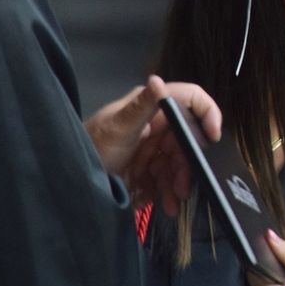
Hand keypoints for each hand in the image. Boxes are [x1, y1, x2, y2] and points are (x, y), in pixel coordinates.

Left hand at [85, 75, 220, 215]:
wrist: (70, 184)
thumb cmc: (92, 148)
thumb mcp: (118, 128)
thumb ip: (141, 106)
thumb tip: (157, 80)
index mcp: (152, 107)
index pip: (190, 100)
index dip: (208, 113)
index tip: (214, 137)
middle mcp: (156, 125)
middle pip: (188, 140)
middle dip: (188, 164)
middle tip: (182, 188)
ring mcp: (152, 149)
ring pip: (179, 163)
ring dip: (178, 184)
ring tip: (172, 204)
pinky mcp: (147, 170)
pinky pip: (167, 181)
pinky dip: (167, 194)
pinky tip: (163, 206)